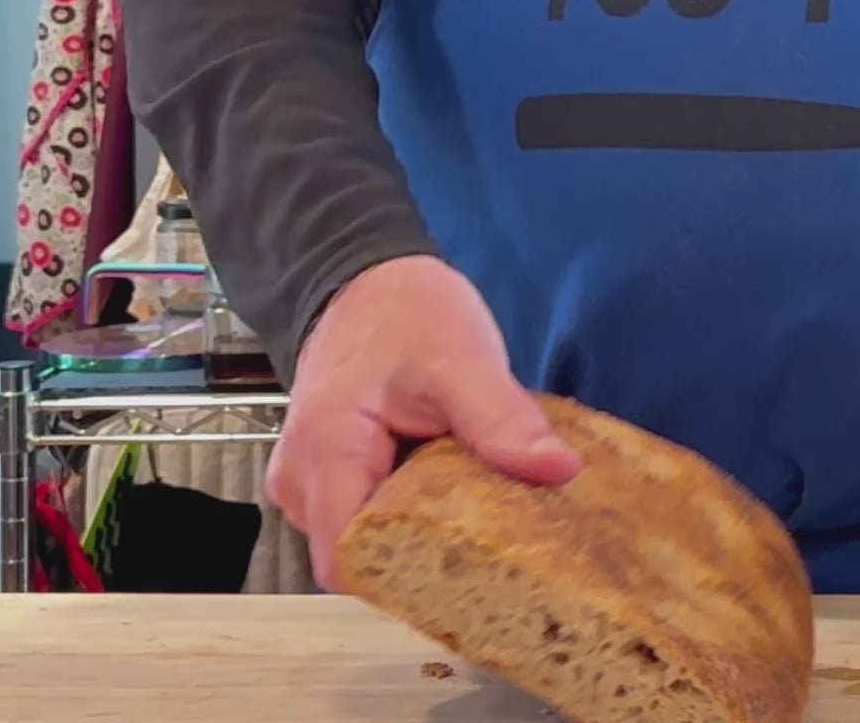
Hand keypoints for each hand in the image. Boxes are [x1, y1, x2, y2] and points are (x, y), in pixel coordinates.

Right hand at [266, 254, 578, 588]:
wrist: (367, 279)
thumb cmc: (407, 314)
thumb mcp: (463, 360)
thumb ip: (501, 419)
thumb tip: (559, 470)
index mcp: (324, 456)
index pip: (353, 562)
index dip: (411, 579)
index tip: (479, 569)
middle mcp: (300, 483)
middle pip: (362, 558)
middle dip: (426, 558)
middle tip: (498, 538)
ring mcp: (309, 482)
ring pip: (367, 540)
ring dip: (420, 532)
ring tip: (480, 509)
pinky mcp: (327, 477)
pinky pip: (367, 515)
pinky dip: (409, 510)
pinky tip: (454, 490)